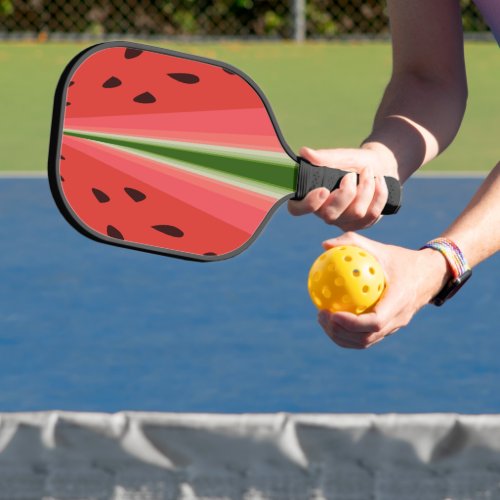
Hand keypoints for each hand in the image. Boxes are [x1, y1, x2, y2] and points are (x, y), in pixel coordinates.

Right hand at [288, 145, 397, 230]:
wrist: (379, 167)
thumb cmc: (354, 162)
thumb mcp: (341, 156)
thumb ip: (324, 157)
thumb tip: (304, 152)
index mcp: (312, 196)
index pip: (297, 209)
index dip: (308, 204)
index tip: (323, 190)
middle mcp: (324, 212)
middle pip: (330, 215)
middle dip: (346, 193)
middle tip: (351, 175)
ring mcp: (343, 221)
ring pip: (356, 213)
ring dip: (366, 188)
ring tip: (368, 172)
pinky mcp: (361, 224)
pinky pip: (372, 214)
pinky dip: (379, 193)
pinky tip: (379, 181)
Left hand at [316, 232, 450, 348]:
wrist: (429, 275)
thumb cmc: (401, 259)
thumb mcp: (380, 248)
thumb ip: (353, 243)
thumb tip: (325, 245)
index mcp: (399, 301)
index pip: (375, 322)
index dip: (352, 323)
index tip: (332, 313)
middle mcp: (398, 319)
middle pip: (366, 338)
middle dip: (340, 332)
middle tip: (321, 315)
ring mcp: (394, 327)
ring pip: (365, 342)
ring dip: (341, 336)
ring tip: (323, 319)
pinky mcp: (389, 329)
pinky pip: (366, 337)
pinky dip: (347, 334)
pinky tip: (332, 318)